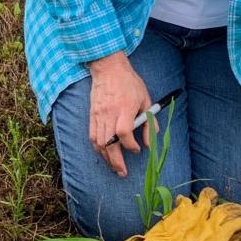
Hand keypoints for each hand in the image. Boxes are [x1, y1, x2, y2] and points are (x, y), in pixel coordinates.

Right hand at [87, 52, 151, 177]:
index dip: (131, 146)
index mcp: (124, 108)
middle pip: (109, 143)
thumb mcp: (146, 99)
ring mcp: (98, 115)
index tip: (137, 149)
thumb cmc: (129, 83)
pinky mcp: (91, 115)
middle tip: (122, 172)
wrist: (108, 68)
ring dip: (106, 158)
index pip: (124, 133)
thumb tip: (149, 143)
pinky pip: (92, 137)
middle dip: (116, 161)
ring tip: (114, 167)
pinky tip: (104, 154)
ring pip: (98, 143)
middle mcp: (109, 113)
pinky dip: (98, 148)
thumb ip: (149, 122)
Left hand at [122, 188, 240, 240]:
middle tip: (239, 210)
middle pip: (226, 209)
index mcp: (219, 236)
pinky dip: (185, 201)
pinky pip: (184, 201)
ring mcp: (194, 214)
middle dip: (235, 209)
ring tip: (212, 196)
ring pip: (207, 197)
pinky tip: (183, 202)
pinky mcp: (178, 212)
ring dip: (211, 196)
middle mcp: (209, 222)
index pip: (239, 224)